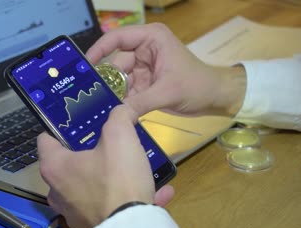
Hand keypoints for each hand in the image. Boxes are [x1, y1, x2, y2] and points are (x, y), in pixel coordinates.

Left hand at [37, 105, 173, 227]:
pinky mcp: (91, 227)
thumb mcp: (120, 137)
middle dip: (91, 153)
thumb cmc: (117, 179)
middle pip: (70, 164)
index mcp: (55, 166)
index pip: (45, 138)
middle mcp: (57, 191)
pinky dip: (128, 198)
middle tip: (111, 142)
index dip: (60, 127)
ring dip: (114, 177)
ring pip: (92, 186)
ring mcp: (72, 212)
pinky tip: (156, 192)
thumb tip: (123, 109)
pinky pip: (110, 206)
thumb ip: (119, 116)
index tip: (78, 122)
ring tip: (136, 168)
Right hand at [86, 23, 245, 116]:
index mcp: (151, 39)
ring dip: (112, 92)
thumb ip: (139, 103)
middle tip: (86, 93)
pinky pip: (126, 90)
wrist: (215, 98)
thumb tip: (116, 116)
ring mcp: (144, 67)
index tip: (84, 66)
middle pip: (115, 61)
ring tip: (95, 106)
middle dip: (104, 78)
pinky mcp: (145, 83)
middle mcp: (144, 50)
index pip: (118, 38)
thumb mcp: (167, 92)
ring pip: (119, 79)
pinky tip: (110, 110)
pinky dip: (120, 100)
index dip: (99, 49)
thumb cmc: (197, 85)